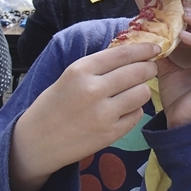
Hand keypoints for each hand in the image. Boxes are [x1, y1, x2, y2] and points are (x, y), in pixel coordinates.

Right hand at [9, 43, 159, 190]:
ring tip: (134, 90)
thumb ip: (98, 66)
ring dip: (143, 89)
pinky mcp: (110, 134)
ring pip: (142, 93)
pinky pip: (137, 115)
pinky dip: (135, 110)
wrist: (36, 142)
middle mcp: (93, 90)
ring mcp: (103, 114)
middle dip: (149, 68)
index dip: (143, 49)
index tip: (154, 48)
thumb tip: (130, 52)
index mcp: (80, 70)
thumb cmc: (53, 105)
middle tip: (150, 68)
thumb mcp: (69, 76)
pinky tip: (125, 109)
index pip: (122, 54)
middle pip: (137, 72)